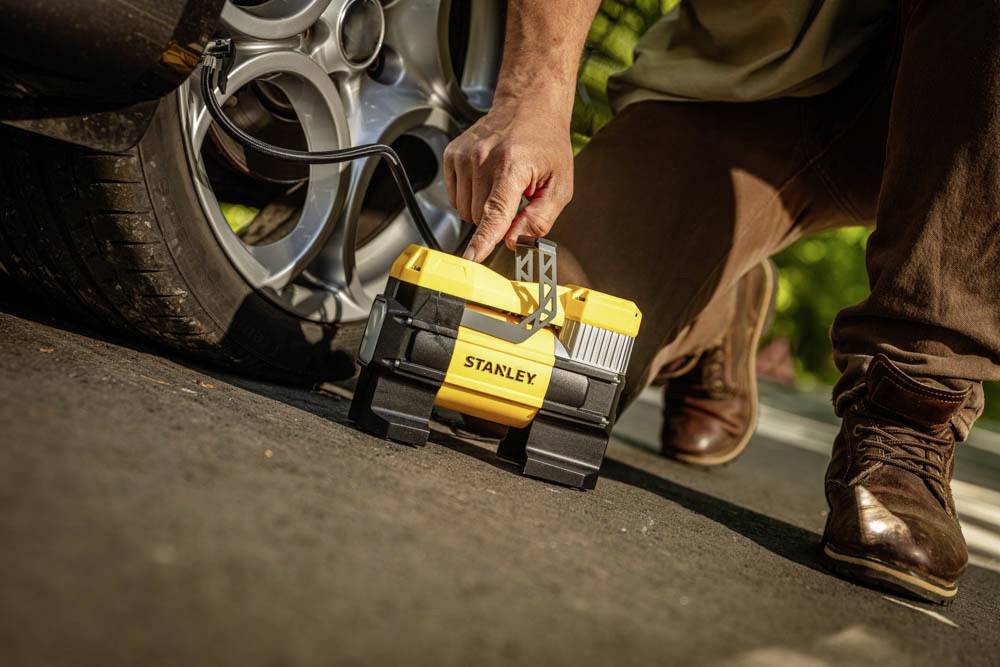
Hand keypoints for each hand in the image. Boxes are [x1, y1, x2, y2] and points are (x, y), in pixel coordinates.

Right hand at [444, 99, 573, 261]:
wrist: (528, 106)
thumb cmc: (546, 145)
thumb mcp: (559, 185)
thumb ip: (539, 219)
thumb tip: (513, 241)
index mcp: (513, 165)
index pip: (494, 212)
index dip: (484, 239)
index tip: (472, 258)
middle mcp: (483, 158)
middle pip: (478, 217)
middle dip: (496, 219)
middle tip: (515, 198)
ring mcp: (464, 155)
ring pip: (464, 209)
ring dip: (482, 208)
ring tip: (501, 185)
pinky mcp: (452, 154)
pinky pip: (455, 196)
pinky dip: (470, 196)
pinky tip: (486, 180)